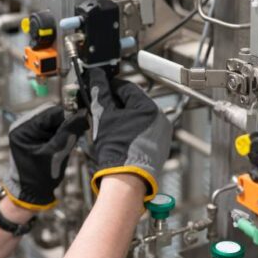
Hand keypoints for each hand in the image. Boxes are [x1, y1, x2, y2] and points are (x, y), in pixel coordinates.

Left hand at [3, 103, 88, 209]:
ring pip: (52, 121)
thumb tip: (81, 115)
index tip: (82, 122)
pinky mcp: (33, 135)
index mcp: (23, 129)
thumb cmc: (39, 177)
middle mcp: (22, 126)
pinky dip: (59, 134)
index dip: (68, 116)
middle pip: (51, 114)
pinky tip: (61, 145)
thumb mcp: (56, 154)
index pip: (50, 113)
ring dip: (63, 129)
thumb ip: (68, 133)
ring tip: (66, 145)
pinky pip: (50, 128)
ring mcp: (27, 130)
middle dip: (65, 123)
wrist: (30, 193)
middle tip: (76, 136)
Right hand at [86, 67, 171, 200]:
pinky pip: (144, 132)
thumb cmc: (117, 150)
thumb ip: (99, 94)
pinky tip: (119, 139)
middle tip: (101, 109)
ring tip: (108, 126)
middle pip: (134, 103)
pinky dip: (132, 131)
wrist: (126, 180)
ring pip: (139, 118)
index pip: (127, 87)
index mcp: (149, 107)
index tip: (99, 89)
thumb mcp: (103, 117)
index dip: (110, 87)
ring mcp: (162, 134)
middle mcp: (160, 118)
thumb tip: (95, 77)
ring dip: (124, 118)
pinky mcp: (160, 147)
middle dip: (116, 104)